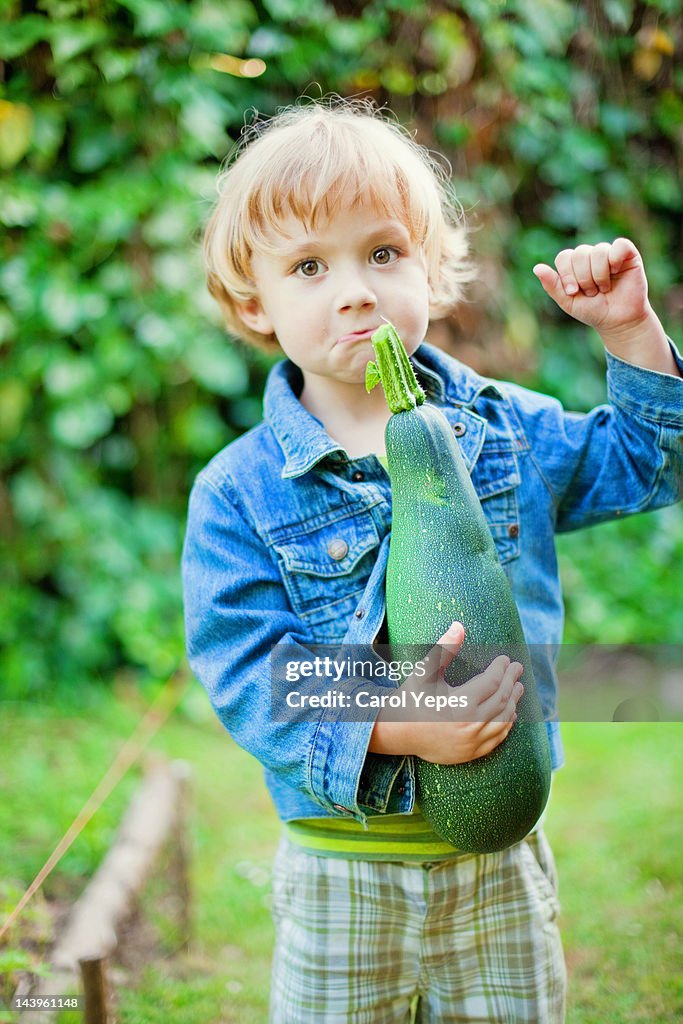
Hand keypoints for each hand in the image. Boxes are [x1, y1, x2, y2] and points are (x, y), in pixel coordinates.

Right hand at [369, 622, 524, 763]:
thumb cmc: (411, 698)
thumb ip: (444, 649)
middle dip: (511, 681)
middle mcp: (470, 725)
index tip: (504, 659)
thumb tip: (459, 625)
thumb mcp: (425, 672)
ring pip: (504, 720)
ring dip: (513, 702)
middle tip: (517, 668)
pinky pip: (497, 738)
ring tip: (517, 687)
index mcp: (460, 704)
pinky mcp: (471, 752)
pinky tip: (510, 712)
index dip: (501, 668)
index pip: (492, 682)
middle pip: (502, 699)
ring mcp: (472, 742)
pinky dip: (506, 724)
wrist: (398, 732)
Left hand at [533, 238, 651, 337]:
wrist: (618, 321)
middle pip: (579, 253)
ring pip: (598, 251)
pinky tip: (616, 272)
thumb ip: (552, 286)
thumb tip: (537, 267)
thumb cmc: (593, 310)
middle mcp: (590, 256)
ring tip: (604, 288)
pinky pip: (620, 245)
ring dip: (599, 275)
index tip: (573, 292)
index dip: (566, 275)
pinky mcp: (628, 254)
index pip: (564, 257)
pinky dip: (615, 260)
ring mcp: (609, 253)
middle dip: (583, 278)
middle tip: (592, 293)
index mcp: (574, 265)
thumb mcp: (568, 302)